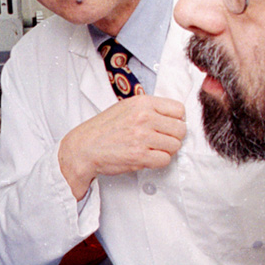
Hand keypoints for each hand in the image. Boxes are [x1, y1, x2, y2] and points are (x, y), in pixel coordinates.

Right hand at [58, 95, 186, 198]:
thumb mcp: (127, 107)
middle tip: (160, 140)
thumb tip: (174, 117)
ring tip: (151, 148)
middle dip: (173, 137)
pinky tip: (147, 157)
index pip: (179, 110)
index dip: (176, 120)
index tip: (168, 126)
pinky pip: (165, 160)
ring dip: (166, 150)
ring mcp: (142, 137)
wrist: (84, 147)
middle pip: (180, 129)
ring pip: (175, 146)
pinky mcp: (140, 156)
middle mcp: (144, 117)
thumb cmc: (105, 128)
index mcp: (143, 103)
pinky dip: (158, 161)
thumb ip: (149, 109)